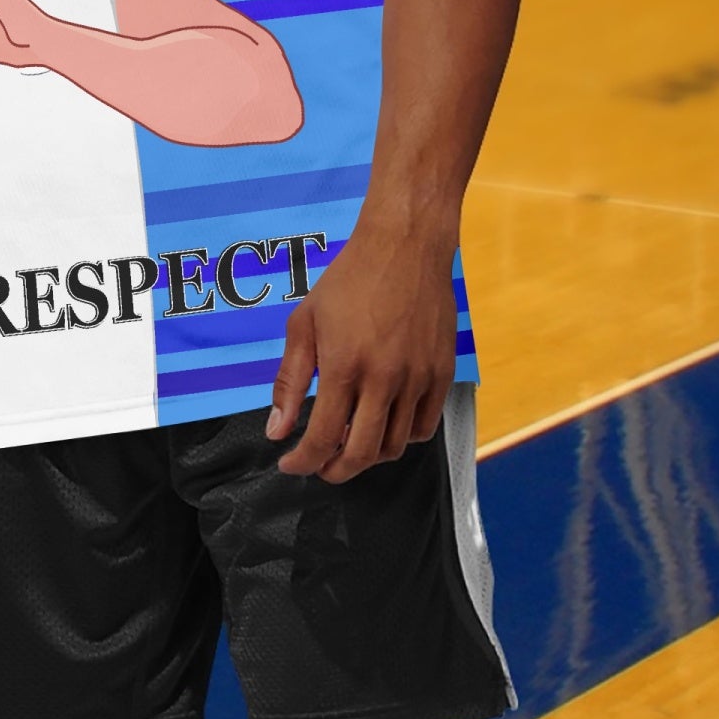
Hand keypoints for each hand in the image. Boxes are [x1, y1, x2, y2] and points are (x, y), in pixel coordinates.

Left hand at [266, 222, 457, 482]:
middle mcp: (384, 379)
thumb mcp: (305, 323)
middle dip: (334, 471)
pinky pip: (424, 427)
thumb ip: (289, 380)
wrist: (404, 247)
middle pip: (361, 454)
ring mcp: (417, 378)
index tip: (290, 465)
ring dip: (367, 456)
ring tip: (348, 443)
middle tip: (319, 467)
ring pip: (395, 447)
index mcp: (344, 366)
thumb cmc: (348, 280)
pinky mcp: (442, 374)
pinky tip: (382, 425)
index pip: (322, 437)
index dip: (303, 462)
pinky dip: (400, 439)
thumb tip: (276, 430)